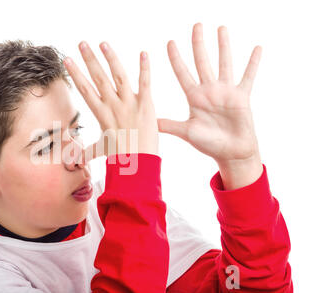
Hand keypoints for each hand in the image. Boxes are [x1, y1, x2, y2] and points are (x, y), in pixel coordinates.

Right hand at [63, 41, 158, 162]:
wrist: (138, 163)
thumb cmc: (119, 157)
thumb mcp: (101, 150)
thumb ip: (87, 151)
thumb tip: (74, 161)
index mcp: (101, 114)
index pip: (85, 89)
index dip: (76, 73)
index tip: (67, 60)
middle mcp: (113, 105)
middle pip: (98, 78)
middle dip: (89, 59)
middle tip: (82, 43)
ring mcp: (129, 104)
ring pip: (118, 76)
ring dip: (111, 58)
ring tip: (103, 43)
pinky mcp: (146, 104)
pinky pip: (145, 83)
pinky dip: (145, 68)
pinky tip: (144, 53)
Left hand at [158, 23, 261, 164]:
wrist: (231, 153)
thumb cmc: (208, 144)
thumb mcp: (187, 132)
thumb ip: (170, 125)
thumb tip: (149, 122)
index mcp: (194, 97)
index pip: (182, 73)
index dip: (176, 58)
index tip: (170, 42)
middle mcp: (208, 91)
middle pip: (202, 62)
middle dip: (198, 44)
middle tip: (196, 25)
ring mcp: (225, 92)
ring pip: (224, 63)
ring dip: (223, 46)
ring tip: (221, 28)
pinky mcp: (241, 97)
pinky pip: (248, 76)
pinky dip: (253, 63)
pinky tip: (257, 48)